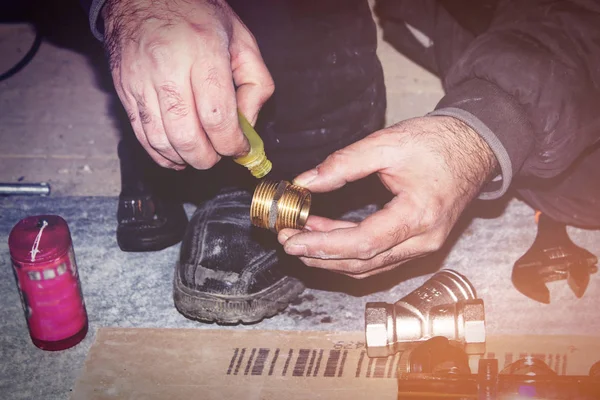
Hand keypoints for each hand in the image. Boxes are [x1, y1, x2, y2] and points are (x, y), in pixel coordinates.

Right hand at [102, 0, 273, 168]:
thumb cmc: (194, 12)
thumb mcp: (241, 38)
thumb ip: (255, 83)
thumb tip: (248, 124)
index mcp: (203, 52)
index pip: (217, 117)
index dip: (232, 144)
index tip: (240, 148)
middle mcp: (169, 68)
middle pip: (188, 136)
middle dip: (209, 158)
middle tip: (220, 155)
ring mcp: (141, 81)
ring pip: (162, 141)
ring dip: (185, 159)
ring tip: (201, 156)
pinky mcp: (125, 90)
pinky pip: (141, 135)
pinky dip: (160, 153)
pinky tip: (177, 155)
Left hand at [278, 116, 497, 277]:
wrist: (475, 146)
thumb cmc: (438, 142)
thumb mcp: (387, 144)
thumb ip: (343, 163)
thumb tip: (305, 181)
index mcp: (418, 215)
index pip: (363, 243)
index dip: (323, 245)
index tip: (292, 239)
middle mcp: (424, 240)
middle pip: (364, 262)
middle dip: (321, 255)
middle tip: (288, 240)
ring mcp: (424, 246)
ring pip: (370, 264)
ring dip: (333, 256)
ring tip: (301, 238)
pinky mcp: (420, 243)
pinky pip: (380, 256)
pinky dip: (351, 251)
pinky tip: (327, 235)